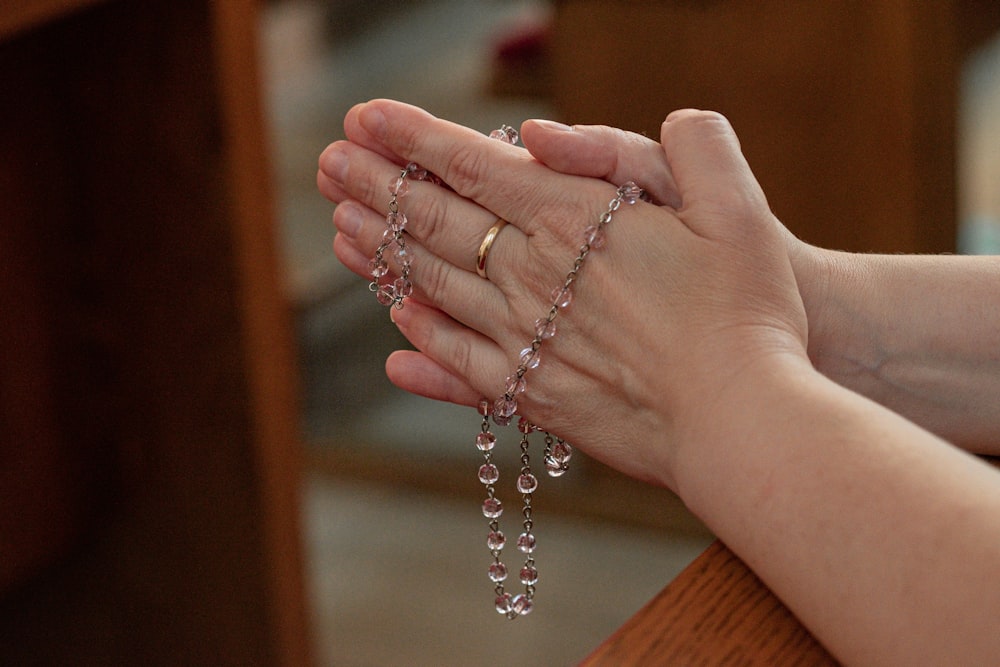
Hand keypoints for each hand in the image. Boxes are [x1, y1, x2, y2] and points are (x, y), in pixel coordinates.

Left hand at [317, 100, 810, 489]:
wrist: (743, 421)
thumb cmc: (749, 312)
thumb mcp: (734, 206)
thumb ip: (678, 145)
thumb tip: (559, 133)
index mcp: (575, 222)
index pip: (472, 166)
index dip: (412, 138)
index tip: (363, 117)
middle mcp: (534, 277)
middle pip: (436, 221)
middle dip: (377, 185)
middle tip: (328, 162)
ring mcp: (526, 339)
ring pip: (433, 285)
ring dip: (381, 251)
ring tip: (341, 224)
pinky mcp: (533, 393)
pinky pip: (458, 360)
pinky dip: (420, 336)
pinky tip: (395, 322)